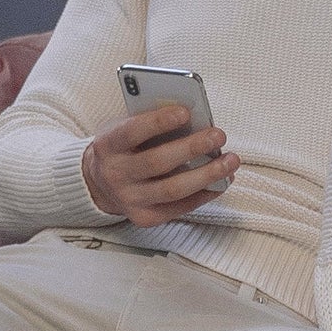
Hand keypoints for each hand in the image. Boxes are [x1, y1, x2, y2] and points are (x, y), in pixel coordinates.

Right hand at [81, 102, 239, 225]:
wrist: (100, 183)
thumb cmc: (124, 148)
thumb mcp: (126, 128)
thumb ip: (151, 123)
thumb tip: (194, 119)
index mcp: (108, 145)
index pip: (132, 132)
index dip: (158, 122)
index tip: (186, 112)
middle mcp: (115, 175)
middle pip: (157, 163)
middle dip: (192, 148)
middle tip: (219, 135)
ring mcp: (129, 199)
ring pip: (174, 190)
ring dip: (208, 174)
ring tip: (231, 160)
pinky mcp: (145, 217)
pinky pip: (181, 207)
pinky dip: (206, 193)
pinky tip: (223, 181)